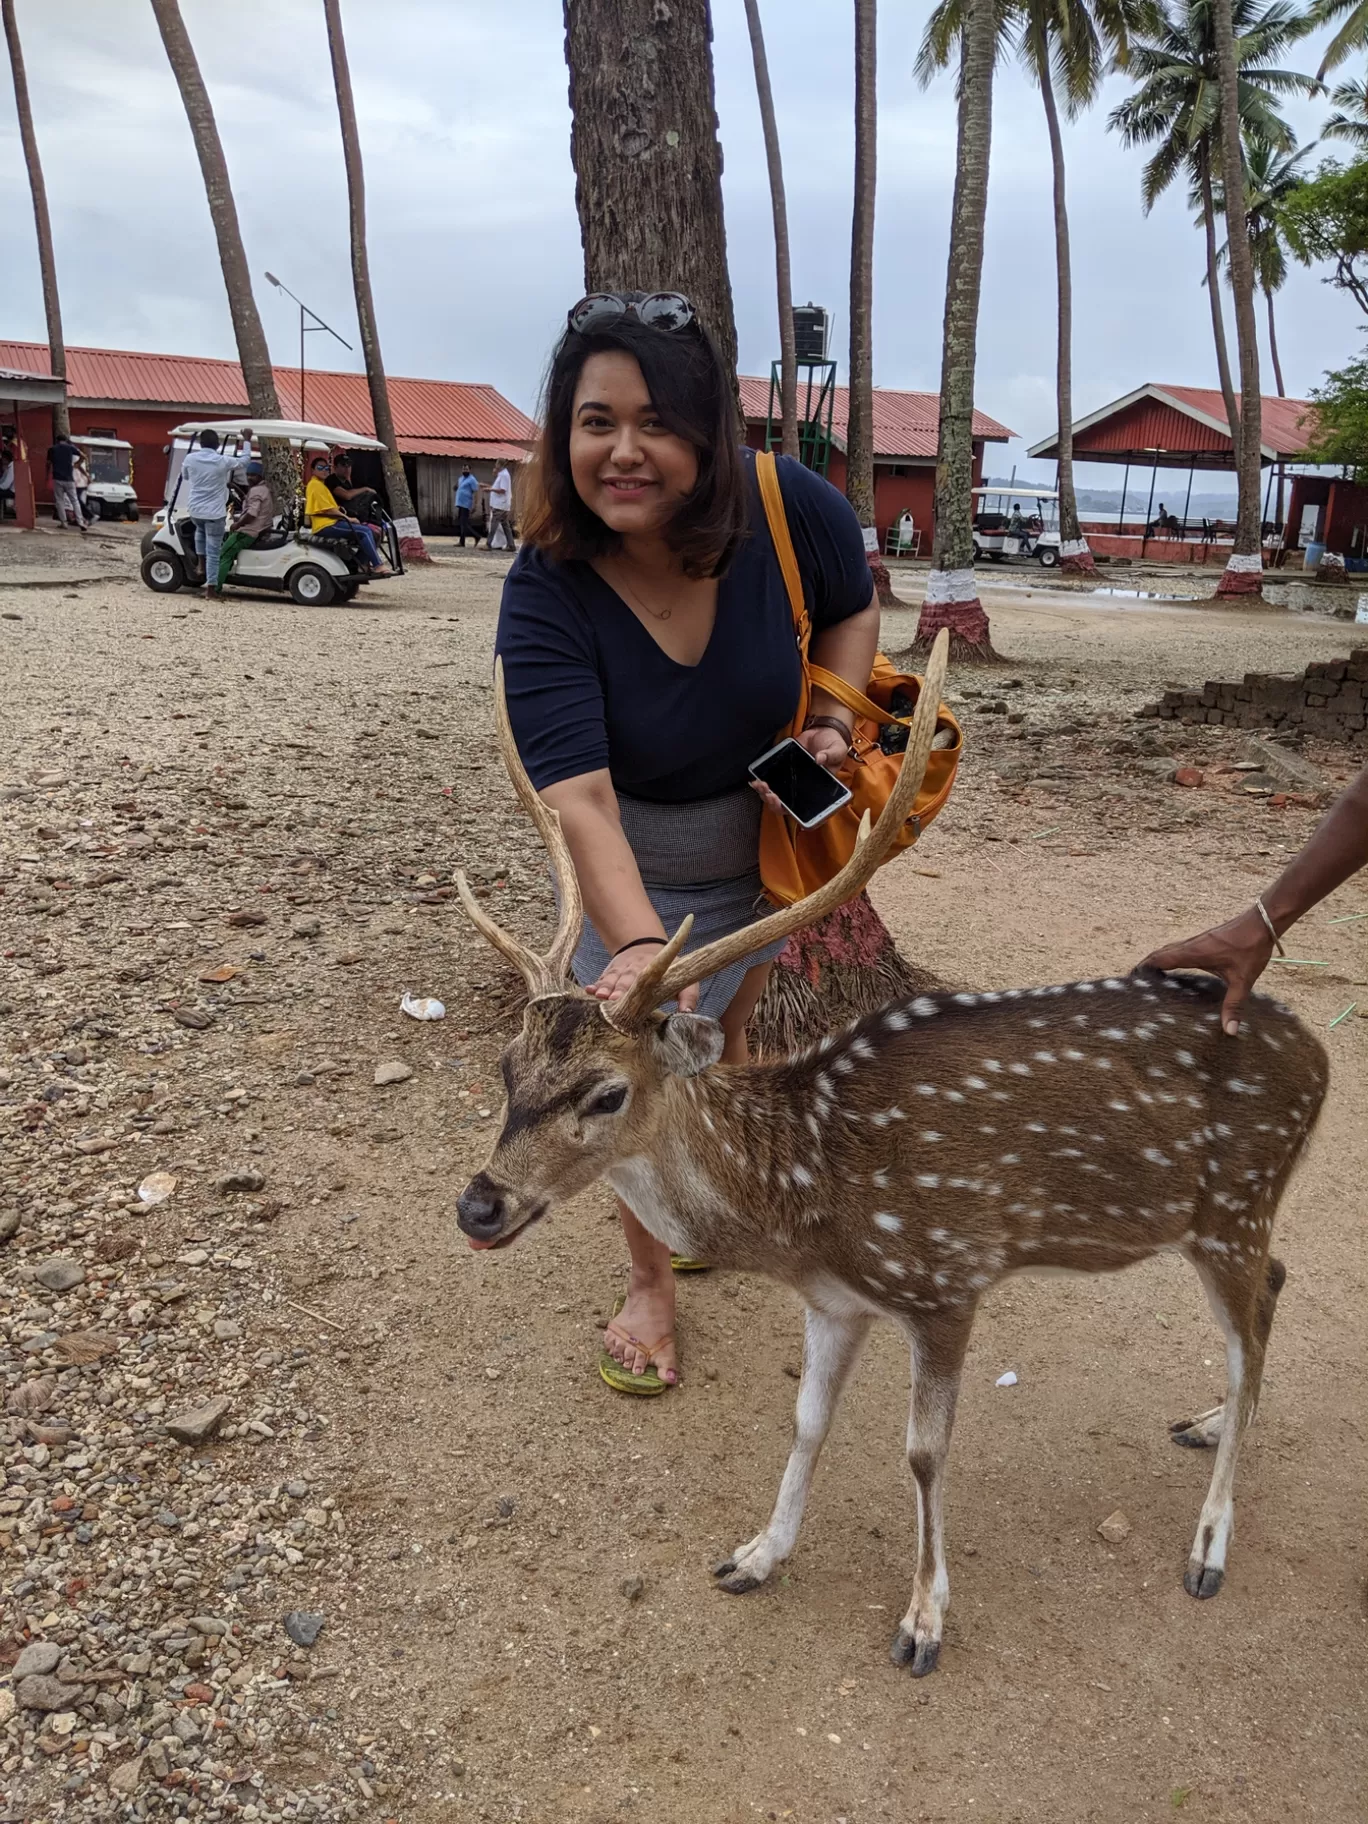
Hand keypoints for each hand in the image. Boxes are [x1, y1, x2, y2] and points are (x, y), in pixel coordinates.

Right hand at [589, 943, 697, 1012]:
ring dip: (604, 987)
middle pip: (624, 981)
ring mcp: (620, 972)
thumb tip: (688, 1012)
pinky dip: (595, 984)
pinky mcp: (610, 974)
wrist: (645, 947)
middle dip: (617, 990)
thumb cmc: (667, 973)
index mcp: (652, 972)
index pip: (644, 980)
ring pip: (611, 979)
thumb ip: (688, 995)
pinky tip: (588, 990)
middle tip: (611, 999)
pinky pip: (601, 979)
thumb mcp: (683, 980)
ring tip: (598, 995)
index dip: (635, 988)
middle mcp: (634, 970)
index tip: (628, 996)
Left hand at [750, 726, 848, 815]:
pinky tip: (755, 780)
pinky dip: (761, 785)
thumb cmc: (834, 746)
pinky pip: (771, 783)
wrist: (823, 732)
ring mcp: (791, 784)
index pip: (807, 811)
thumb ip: (830, 755)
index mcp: (818, 792)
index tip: (785, 806)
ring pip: (776, 797)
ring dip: (765, 794)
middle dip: (775, 803)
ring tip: (760, 784)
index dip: (794, 813)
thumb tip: (819, 759)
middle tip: (769, 794)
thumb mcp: (837, 750)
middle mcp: (803, 791)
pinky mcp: (783, 773)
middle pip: (786, 806)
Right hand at [1141, 906, 1276, 1035]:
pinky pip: (1180, 948)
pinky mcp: (1206, 940)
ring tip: (1151, 976)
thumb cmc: (1251, 948)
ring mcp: (1198, 940)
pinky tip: (1177, 967)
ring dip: (1158, 960)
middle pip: (1160, 953)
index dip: (1144, 967)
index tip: (1131, 977)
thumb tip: (1230, 1031)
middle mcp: (1191, 945)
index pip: (1159, 958)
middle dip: (1147, 965)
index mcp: (1193, 953)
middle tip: (1136, 980)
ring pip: (1170, 949)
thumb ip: (1234, 1005)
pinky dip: (1171, 957)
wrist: (1262, 922)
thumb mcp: (1243, 980)